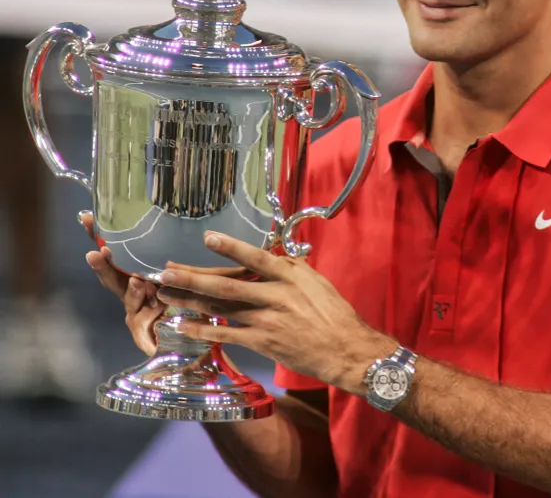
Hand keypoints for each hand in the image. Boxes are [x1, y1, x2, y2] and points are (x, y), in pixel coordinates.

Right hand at [79, 211, 164, 355]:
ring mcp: (134, 312)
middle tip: (95, 254)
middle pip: (111, 278)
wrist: (181, 334)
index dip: (98, 237)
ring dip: (132, 291)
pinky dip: (150, 315)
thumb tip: (162, 222)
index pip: (113, 254)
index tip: (87, 219)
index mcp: (133, 272)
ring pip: (129, 300)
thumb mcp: (172, 268)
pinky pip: (144, 322)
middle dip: (103, 267)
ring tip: (137, 282)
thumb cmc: (178, 294)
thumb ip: (163, 252)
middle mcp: (129, 291)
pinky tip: (157, 309)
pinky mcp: (142, 332)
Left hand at [157, 232, 394, 392]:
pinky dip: (204, 330)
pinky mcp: (264, 343)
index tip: (207, 238)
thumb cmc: (334, 313)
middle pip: (227, 285)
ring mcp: (267, 320)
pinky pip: (228, 335)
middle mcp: (276, 295)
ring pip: (221, 308)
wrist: (346, 349)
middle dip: (193, 277)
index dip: (230, 248)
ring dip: (191, 301)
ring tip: (166, 293)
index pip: (255, 258)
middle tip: (166, 271)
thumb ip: (291, 268)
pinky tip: (185, 325)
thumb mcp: (316, 281)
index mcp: (290, 275)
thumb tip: (273, 253)